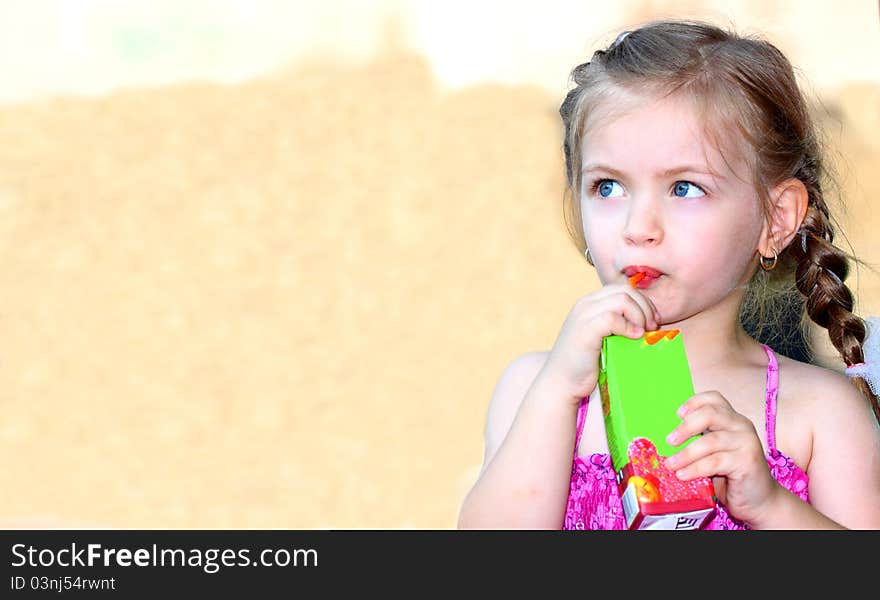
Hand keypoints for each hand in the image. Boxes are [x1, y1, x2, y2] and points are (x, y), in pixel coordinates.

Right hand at [538, 283, 659, 405]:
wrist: (561, 382)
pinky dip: (628, 327)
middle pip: (626, 291)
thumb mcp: (604, 338)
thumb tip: (651, 322)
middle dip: (645, 308)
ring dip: (639, 316)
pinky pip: (612, 317)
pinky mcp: (585, 330)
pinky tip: (633, 338)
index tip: (651, 323)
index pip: (623, 289)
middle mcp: (585, 304)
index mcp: (590, 303)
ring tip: (642, 334)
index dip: (642, 303)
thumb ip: (619, 325)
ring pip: (622, 300)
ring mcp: (583, 316)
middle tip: (651, 329)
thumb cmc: (585, 364)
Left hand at [665, 391, 780, 526]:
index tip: (677, 414)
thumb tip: (667, 439)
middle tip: (669, 442)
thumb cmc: (731, 476)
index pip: (714, 398)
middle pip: (710, 414)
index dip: (694, 402)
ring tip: (671, 465)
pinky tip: (683, 475)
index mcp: (733, 419)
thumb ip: (699, 440)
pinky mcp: (748, 462)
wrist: (760, 501)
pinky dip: (695, 468)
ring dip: (686, 454)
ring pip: (710, 441)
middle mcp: (742, 425)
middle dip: (685, 427)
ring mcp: (747, 442)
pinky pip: (715, 462)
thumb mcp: (713, 453)